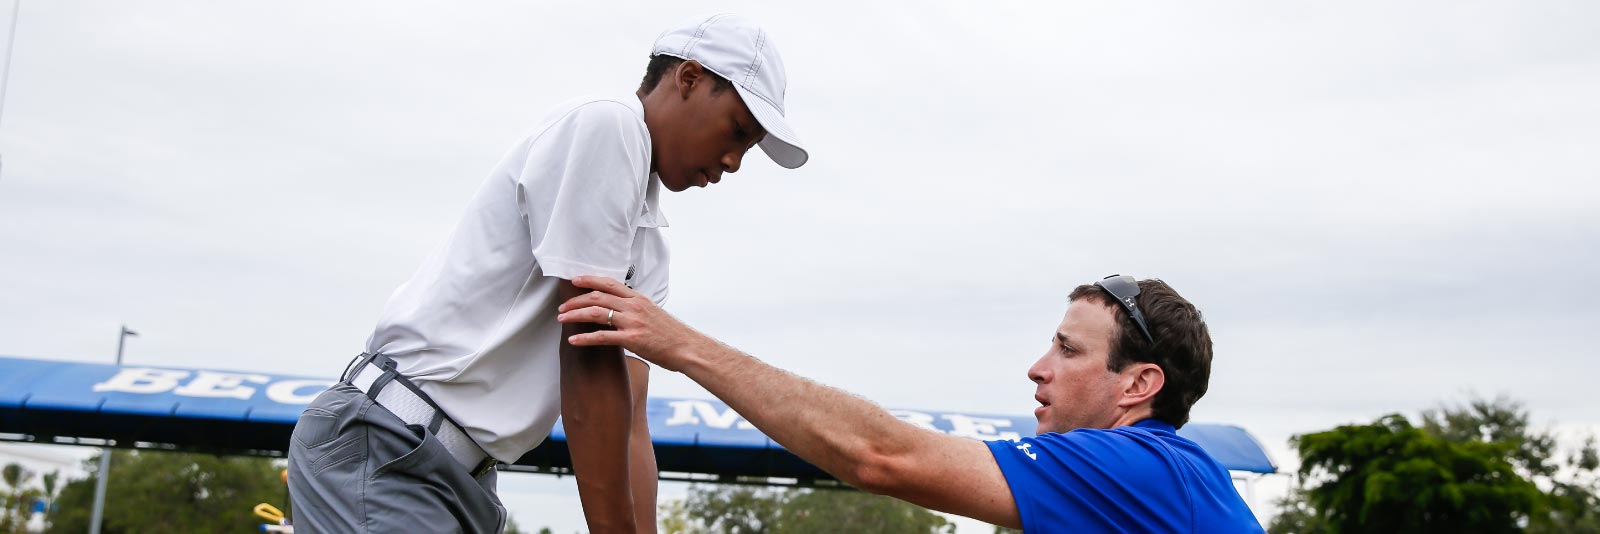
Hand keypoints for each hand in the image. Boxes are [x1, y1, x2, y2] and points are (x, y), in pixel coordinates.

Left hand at [557, 275, 702, 371]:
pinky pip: (602, 336)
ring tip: (562, 319)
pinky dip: (584, 338)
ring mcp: (633, 322)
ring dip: (575, 315)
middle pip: (598, 296)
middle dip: (575, 300)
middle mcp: (634, 306)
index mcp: (638, 298)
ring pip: (596, 312)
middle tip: (562, 307)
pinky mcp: (632, 339)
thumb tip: (619, 309)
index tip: (574, 281)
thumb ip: (635, 309)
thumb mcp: (653, 313)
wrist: (687, 347)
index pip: (609, 283)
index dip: (589, 280)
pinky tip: (573, 341)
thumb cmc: (671, 334)